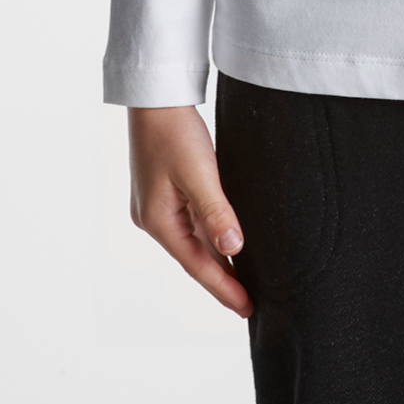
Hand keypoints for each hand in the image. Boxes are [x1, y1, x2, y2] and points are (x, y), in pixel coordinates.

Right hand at [128, 105, 251, 317]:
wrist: (156, 96)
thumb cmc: (173, 130)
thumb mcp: (199, 172)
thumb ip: (216, 211)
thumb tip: (232, 248)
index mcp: (158, 220)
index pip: (197, 265)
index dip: (223, 288)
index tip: (246, 307)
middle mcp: (154, 218)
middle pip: (194, 256)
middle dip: (221, 278)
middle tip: (249, 301)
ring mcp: (157, 205)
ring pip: (194, 239)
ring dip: (217, 257)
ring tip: (243, 278)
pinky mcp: (165, 190)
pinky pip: (192, 221)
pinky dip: (210, 233)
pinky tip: (226, 240)